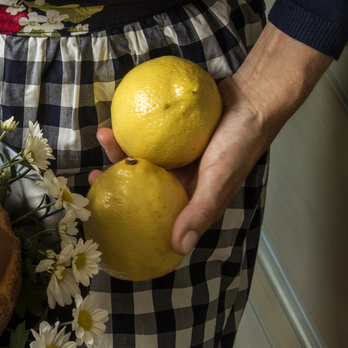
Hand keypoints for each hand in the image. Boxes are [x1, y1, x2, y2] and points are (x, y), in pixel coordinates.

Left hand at [88, 23, 332, 255]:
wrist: (254, 98)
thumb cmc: (241, 142)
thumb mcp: (219, 180)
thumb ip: (199, 212)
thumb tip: (178, 250)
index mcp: (188, 197)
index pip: (154, 215)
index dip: (128, 217)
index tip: (105, 213)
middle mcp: (179, 179)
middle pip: (139, 185)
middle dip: (114, 182)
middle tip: (92, 177)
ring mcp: (174, 154)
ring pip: (139, 156)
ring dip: (119, 149)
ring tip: (103, 135)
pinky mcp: (171, 131)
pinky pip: (146, 133)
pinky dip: (131, 129)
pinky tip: (115, 121)